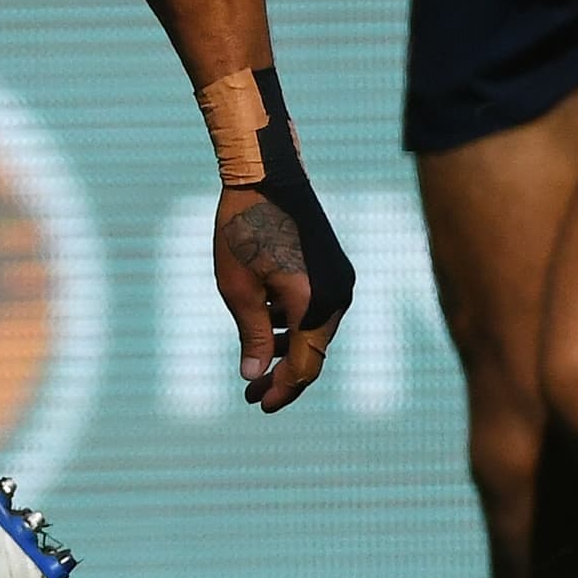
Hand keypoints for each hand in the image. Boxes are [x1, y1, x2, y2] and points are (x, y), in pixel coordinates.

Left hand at [213, 185, 341, 411]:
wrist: (267, 173)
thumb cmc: (244, 228)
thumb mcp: (238, 289)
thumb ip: (251, 335)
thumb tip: (254, 375)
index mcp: (314, 305)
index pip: (304, 367)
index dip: (281, 390)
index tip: (257, 404)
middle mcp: (337, 295)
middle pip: (313, 352)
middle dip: (282, 373)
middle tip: (251, 392)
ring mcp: (339, 279)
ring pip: (315, 330)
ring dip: (286, 347)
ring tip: (254, 360)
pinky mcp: (334, 266)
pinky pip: (317, 307)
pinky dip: (294, 322)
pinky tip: (267, 322)